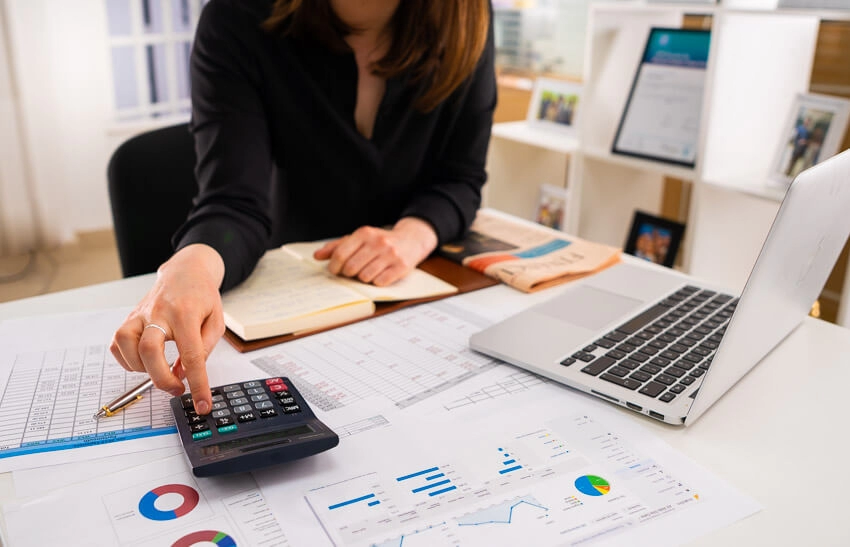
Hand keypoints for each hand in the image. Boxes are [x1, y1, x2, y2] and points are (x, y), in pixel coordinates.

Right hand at [110, 244, 225, 414]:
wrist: (186, 272)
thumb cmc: (202, 297)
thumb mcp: (216, 321)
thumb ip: (203, 349)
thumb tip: (184, 373)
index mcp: (186, 314)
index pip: (191, 356)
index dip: (197, 384)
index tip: (202, 404)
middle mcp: (159, 313)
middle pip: (148, 350)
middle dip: (160, 378)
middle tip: (176, 389)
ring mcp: (140, 314)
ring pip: (126, 344)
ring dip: (141, 368)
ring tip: (159, 370)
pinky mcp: (130, 317)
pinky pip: (116, 343)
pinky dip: (126, 359)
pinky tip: (142, 361)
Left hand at [314, 217, 437, 285]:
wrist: (410, 240)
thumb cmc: (379, 242)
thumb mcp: (359, 239)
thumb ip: (337, 247)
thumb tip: (317, 256)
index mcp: (365, 233)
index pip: (341, 254)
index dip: (334, 266)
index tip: (335, 270)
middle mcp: (378, 242)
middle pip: (351, 267)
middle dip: (348, 274)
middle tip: (352, 272)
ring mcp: (391, 255)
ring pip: (365, 277)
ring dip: (363, 278)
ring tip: (368, 271)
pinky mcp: (401, 267)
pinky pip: (380, 282)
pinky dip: (376, 282)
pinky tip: (380, 274)